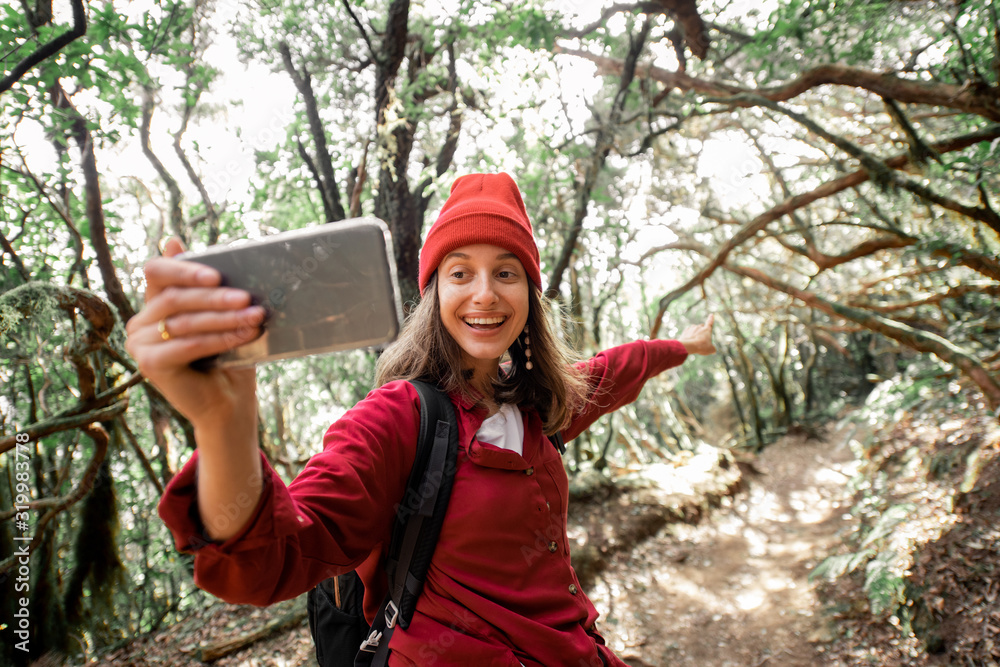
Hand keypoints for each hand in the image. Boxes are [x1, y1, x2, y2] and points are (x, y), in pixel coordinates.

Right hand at [124, 238, 265, 427]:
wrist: (228, 402)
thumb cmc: (227, 357)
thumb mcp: (222, 317)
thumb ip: (209, 287)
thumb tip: (193, 245)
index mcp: (155, 303)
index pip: (157, 271)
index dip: (184, 269)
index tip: (216, 274)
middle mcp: (141, 321)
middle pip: (175, 297)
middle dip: (216, 297)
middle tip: (248, 298)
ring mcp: (140, 343)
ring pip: (185, 321)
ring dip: (225, 318)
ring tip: (256, 316)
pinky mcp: (149, 363)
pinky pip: (188, 344)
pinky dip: (219, 339)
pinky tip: (245, 335)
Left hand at [678, 314, 715, 355]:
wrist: (689, 346)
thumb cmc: (702, 347)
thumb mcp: (710, 350)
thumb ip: (712, 348)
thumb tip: (713, 350)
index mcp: (707, 329)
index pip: (710, 322)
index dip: (711, 319)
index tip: (711, 314)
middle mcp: (699, 327)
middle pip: (701, 326)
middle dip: (702, 331)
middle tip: (702, 339)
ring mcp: (691, 328)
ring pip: (694, 329)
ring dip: (694, 333)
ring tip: (695, 342)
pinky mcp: (685, 331)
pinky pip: (688, 332)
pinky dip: (688, 336)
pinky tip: (689, 341)